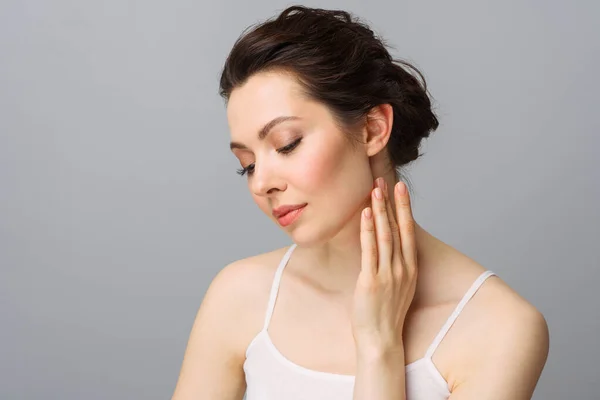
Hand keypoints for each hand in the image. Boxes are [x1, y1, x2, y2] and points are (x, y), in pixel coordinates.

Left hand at [351, 177, 417, 352]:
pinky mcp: (372, 281)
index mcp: (410, 269)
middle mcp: (403, 269)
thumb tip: (385, 246)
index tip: (401, 189)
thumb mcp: (397, 287)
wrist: (381, 340)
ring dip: (379, 211)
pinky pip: (370, 250)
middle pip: (398, 229)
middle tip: (386, 182)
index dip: (405, 209)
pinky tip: (364, 214)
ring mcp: (388, 275)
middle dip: (392, 203)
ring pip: (385, 235)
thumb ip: (394, 266)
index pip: (408, 231)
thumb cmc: (385, 315)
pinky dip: (367, 230)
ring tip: (375, 190)